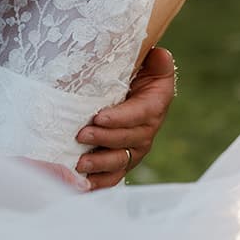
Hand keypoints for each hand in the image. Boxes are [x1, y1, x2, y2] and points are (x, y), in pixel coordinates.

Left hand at [74, 46, 176, 190]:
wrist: (132, 89)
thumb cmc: (137, 73)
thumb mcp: (151, 64)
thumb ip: (156, 61)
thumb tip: (159, 55)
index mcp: (154, 105)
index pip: (139, 115)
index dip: (120, 118)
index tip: (98, 117)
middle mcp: (146, 130)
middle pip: (127, 140)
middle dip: (104, 139)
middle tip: (81, 135)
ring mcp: (135, 148)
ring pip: (121, 161)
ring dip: (100, 163)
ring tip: (79, 163)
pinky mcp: (123, 160)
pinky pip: (114, 176)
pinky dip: (99, 182)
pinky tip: (82, 184)